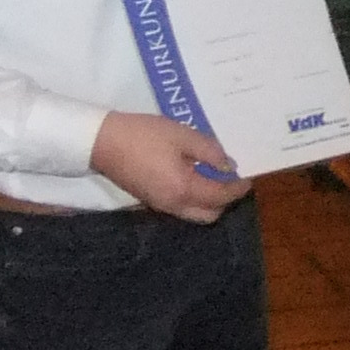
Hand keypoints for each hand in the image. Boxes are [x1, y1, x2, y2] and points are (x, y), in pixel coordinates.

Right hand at [89, 112, 250, 221]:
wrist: (102, 141)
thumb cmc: (144, 135)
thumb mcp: (183, 136)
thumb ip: (210, 152)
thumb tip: (228, 166)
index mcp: (183, 189)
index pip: (220, 197)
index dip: (237, 188)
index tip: (247, 179)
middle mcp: (173, 205)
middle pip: (209, 214)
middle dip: (225, 201)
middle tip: (231, 180)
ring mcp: (159, 205)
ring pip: (194, 214)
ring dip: (209, 202)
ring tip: (215, 178)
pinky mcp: (150, 200)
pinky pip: (180, 208)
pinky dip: (194, 199)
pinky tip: (195, 179)